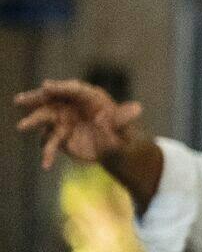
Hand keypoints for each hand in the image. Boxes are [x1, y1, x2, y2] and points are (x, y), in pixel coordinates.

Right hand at [14, 79, 143, 170]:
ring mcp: (63, 121)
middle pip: (51, 99)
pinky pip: (50, 144)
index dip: (60, 87)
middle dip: (35, 98)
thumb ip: (122, 120)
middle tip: (20, 100)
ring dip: (32, 122)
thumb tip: (131, 110)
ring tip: (22, 126)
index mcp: (91, 97)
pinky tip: (46, 165)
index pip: (74, 89)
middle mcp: (72, 106)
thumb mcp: (125, 128)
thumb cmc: (122, 132)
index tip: (46, 86)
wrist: (117, 148)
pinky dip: (47, 153)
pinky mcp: (60, 137)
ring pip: (45, 119)